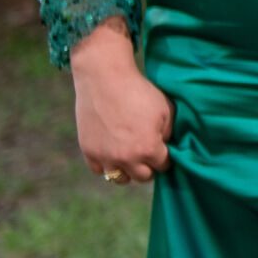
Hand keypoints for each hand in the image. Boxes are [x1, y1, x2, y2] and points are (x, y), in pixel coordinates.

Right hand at [69, 23, 172, 184]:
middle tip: (147, 153)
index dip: (165, 157)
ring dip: (127, 170)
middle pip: (143, 177)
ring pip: (120, 178)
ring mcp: (105, 157)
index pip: (163, 165)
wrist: (104, 79)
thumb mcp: (165, 110)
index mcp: (148, 149)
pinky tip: (112, 151)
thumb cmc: (139, 92)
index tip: (162, 149)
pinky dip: (106, 164)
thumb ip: (168, 133)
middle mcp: (126, 158)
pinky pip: (99, 170)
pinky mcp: (88, 152)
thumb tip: (166, 147)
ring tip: (130, 155)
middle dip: (148, 166)